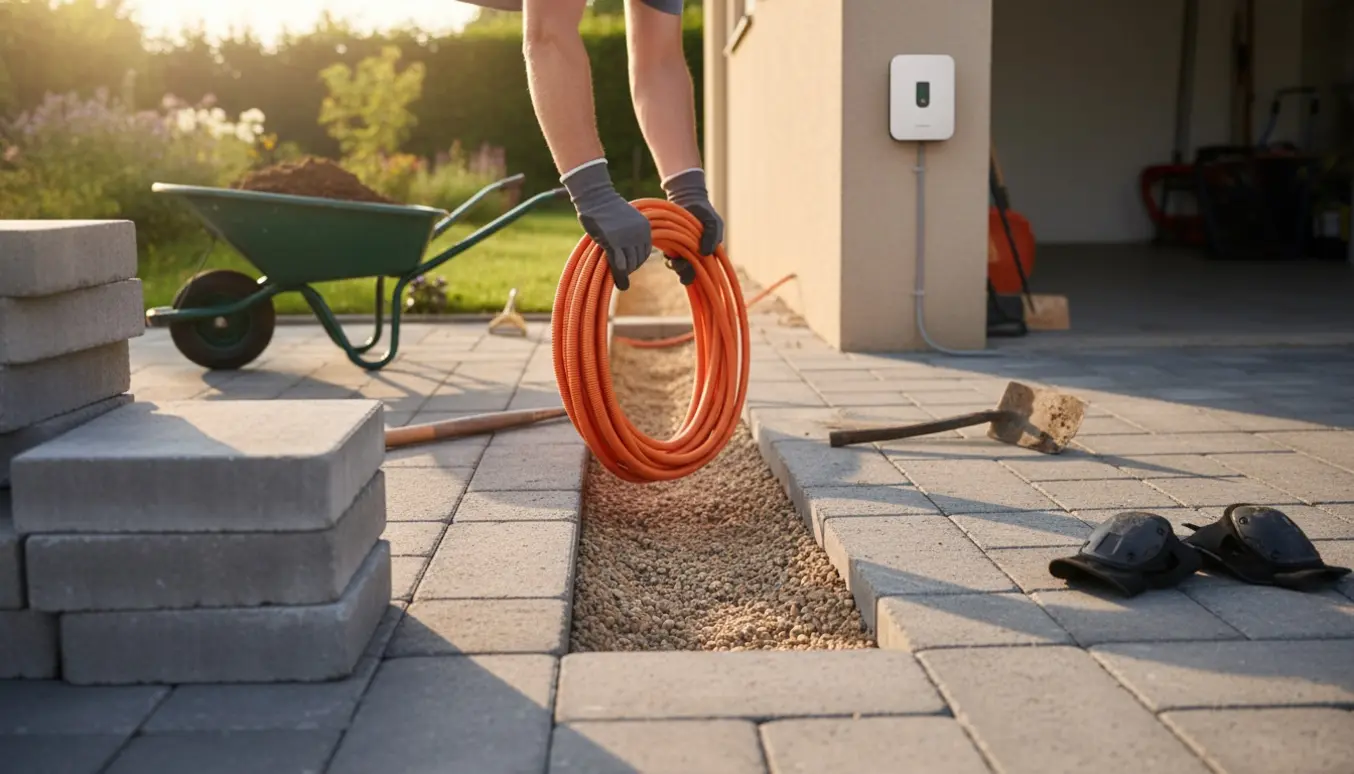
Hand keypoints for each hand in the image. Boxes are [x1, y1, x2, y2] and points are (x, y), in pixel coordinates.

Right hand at [562, 160, 651, 290]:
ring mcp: (626, 239)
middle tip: (621, 271)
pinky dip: (619, 275)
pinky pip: (618, 264)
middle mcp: (639, 234)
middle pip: (637, 260)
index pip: (645, 253)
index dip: (637, 262)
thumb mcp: (628, 219)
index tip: (628, 265)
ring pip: (629, 264)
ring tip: (618, 274)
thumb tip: (632, 254)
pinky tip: (620, 283)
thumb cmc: (608, 208)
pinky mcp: (612, 242)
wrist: (596, 197)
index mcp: (645, 228)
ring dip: (624, 272)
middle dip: (630, 267)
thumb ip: (633, 234)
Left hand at [662, 168, 723, 285]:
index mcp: (707, 253)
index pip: (704, 272)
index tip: (692, 275)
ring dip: (675, 265)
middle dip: (685, 273)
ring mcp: (682, 250)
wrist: (688, 199)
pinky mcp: (670, 245)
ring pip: (677, 266)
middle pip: (689, 272)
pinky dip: (668, 257)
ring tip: (674, 259)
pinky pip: (668, 257)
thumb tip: (705, 252)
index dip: (697, 276)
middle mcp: (694, 254)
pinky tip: (668, 252)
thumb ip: (713, 236)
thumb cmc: (704, 212)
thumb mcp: (713, 222)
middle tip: (681, 265)